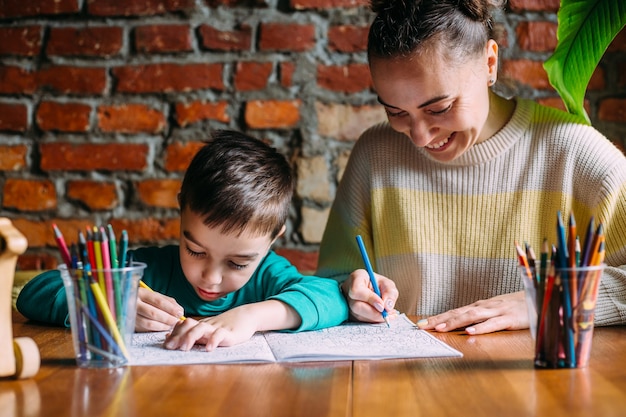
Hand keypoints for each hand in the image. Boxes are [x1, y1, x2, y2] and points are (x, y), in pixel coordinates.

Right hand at [135, 287, 184, 331]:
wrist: (125, 303)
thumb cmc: (144, 300)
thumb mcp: (155, 296)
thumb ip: (168, 302)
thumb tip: (179, 311)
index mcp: (141, 293)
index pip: (158, 301)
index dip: (170, 308)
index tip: (179, 313)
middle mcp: (133, 304)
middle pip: (153, 313)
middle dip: (167, 319)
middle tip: (176, 321)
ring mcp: (130, 315)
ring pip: (148, 323)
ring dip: (162, 326)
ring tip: (170, 326)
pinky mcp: (130, 325)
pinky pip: (145, 330)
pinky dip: (156, 330)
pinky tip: (162, 328)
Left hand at [163, 300, 300, 350]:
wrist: (246, 316)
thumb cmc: (226, 325)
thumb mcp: (207, 330)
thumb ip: (190, 334)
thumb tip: (168, 338)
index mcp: (200, 325)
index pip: (183, 326)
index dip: (173, 334)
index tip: (164, 344)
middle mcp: (206, 325)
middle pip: (189, 326)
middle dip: (178, 336)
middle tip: (169, 347)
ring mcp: (217, 328)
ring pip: (201, 329)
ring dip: (191, 337)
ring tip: (184, 348)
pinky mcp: (229, 333)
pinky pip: (220, 335)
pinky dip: (213, 341)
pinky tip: (209, 348)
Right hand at [342, 269, 398, 323]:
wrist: (370, 288)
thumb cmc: (377, 284)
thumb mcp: (387, 283)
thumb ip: (390, 293)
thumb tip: (387, 307)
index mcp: (356, 278)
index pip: (357, 290)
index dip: (369, 299)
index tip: (382, 305)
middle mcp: (348, 291)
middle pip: (356, 306)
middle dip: (373, 313)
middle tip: (387, 314)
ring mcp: (347, 304)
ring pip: (359, 316)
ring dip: (375, 318)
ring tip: (388, 315)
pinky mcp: (350, 314)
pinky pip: (361, 321)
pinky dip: (373, 320)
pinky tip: (382, 317)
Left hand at [416, 291, 527, 334]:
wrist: (538, 298)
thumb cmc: (513, 307)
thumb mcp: (493, 311)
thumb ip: (478, 317)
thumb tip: (459, 325)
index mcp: (478, 306)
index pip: (454, 312)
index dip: (437, 317)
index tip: (421, 323)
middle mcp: (483, 307)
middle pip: (457, 313)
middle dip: (439, 319)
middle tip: (422, 326)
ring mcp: (496, 311)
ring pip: (471, 317)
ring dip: (455, 322)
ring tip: (440, 328)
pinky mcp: (509, 319)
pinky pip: (493, 324)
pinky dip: (481, 328)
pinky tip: (471, 332)